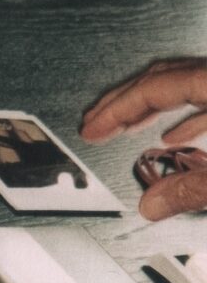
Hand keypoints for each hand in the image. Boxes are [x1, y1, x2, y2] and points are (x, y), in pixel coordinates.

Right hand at [79, 58, 206, 219]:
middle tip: (94, 123)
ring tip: (124, 126)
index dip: (115, 109)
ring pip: (185, 82)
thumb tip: (153, 205)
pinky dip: (184, 113)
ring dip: (149, 106)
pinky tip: (174, 133)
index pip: (154, 87)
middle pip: (165, 77)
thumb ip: (191, 190)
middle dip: (122, 103)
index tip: (91, 128)